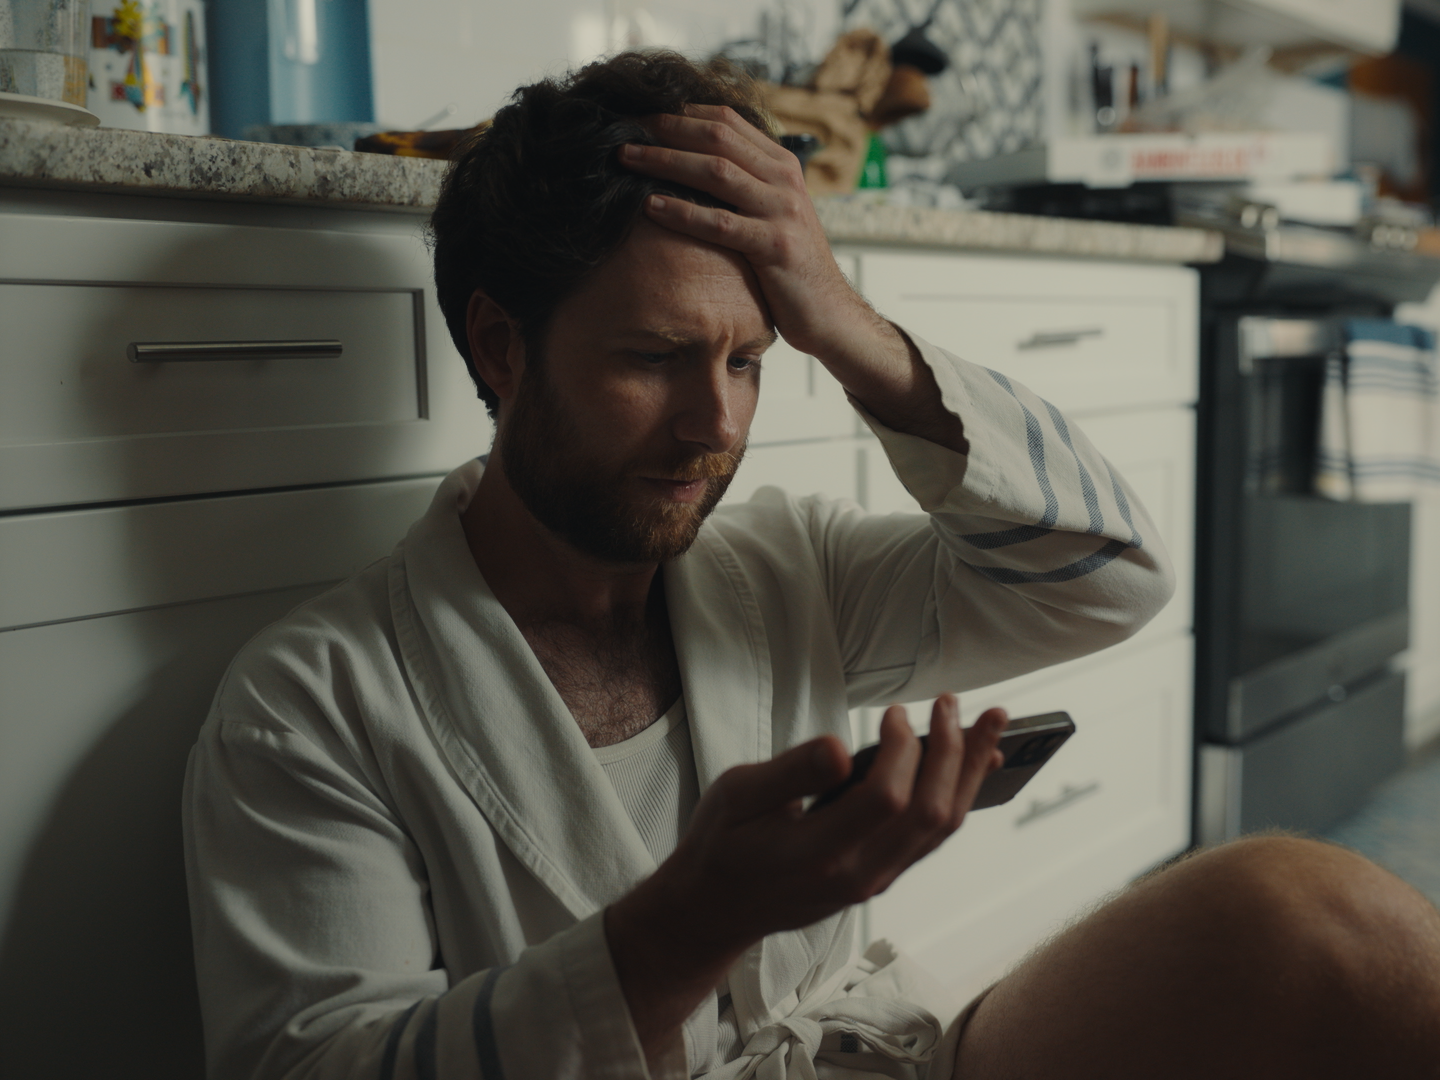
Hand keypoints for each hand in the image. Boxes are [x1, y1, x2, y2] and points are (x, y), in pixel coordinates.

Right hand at [605, 695, 1006, 1055]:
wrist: (716, 907)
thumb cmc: (721, 843)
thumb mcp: (736, 795)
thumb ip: (791, 771)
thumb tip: (841, 748)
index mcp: (818, 854)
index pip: (886, 799)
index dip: (902, 750)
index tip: (895, 713)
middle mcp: (857, 874)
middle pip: (929, 814)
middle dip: (952, 752)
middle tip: (952, 703)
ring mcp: (873, 880)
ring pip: (940, 827)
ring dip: (968, 771)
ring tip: (991, 725)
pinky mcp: (879, 875)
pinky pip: (931, 837)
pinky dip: (959, 796)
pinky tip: (972, 765)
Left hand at [619, 107, 966, 450]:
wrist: (830, 312)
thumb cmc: (790, 267)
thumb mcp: (773, 214)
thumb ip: (745, 186)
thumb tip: (694, 166)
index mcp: (782, 165)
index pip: (728, 121)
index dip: (682, 114)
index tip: (643, 116)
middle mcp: (784, 180)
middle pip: (718, 138)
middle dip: (667, 130)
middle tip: (625, 130)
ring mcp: (781, 211)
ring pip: (716, 172)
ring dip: (666, 161)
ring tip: (627, 159)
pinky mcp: (774, 247)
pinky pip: (720, 223)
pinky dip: (682, 212)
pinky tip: (651, 206)